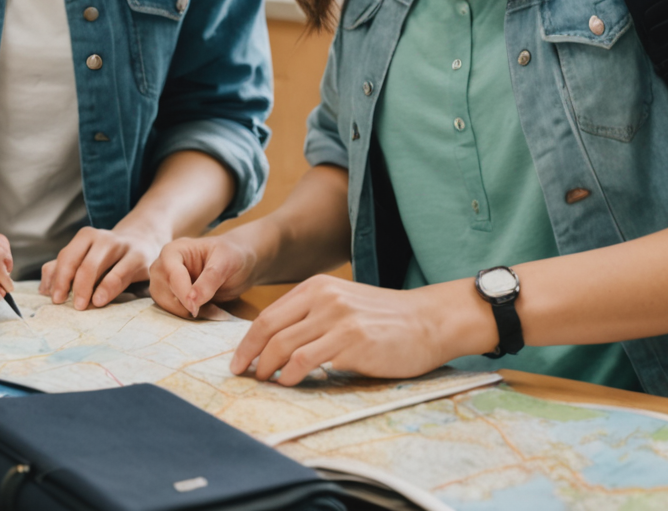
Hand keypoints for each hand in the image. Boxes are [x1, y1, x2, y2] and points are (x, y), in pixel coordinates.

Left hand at [42, 222, 168, 309]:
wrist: (142, 243)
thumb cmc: (106, 257)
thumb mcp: (84, 258)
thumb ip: (61, 270)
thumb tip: (44, 289)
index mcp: (85, 237)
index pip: (67, 257)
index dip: (59, 279)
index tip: (55, 300)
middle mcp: (103, 238)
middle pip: (82, 263)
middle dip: (72, 286)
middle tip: (68, 305)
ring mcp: (122, 246)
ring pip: (99, 266)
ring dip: (86, 287)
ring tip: (81, 305)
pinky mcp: (139, 258)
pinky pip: (120, 273)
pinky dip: (107, 288)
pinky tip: (99, 300)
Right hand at [148, 232, 261, 317]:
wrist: (239, 264)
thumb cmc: (233, 256)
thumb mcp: (227, 262)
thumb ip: (210, 279)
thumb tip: (191, 300)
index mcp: (174, 250)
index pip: (170, 273)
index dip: (182, 292)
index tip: (195, 309)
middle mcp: (164, 266)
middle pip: (160, 290)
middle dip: (181, 304)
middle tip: (206, 309)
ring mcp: (165, 283)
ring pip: (163, 304)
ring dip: (184, 312)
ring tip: (209, 308)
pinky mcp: (171, 298)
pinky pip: (171, 312)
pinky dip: (187, 316)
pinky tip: (205, 311)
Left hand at [228, 275, 492, 385]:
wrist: (429, 321)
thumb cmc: (386, 318)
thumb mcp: (344, 304)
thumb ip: (313, 316)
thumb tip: (276, 345)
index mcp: (318, 287)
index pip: (269, 315)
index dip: (247, 341)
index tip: (238, 360)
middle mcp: (324, 297)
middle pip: (270, 328)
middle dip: (250, 355)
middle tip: (242, 374)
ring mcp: (338, 318)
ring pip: (284, 345)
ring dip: (267, 368)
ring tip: (264, 381)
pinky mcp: (352, 340)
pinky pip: (307, 359)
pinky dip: (290, 374)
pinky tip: (288, 382)